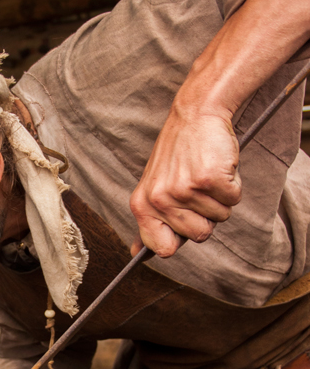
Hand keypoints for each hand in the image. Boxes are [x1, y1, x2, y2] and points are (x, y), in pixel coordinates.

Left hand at [129, 108, 240, 257]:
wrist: (196, 114)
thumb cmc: (178, 154)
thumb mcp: (153, 187)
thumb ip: (149, 220)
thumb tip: (136, 254)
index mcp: (142, 205)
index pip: (162, 249)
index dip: (179, 239)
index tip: (183, 222)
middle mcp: (160, 200)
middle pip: (199, 236)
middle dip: (206, 215)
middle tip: (196, 188)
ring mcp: (184, 190)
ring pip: (219, 217)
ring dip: (219, 197)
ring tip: (205, 173)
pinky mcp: (209, 179)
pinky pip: (232, 199)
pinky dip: (232, 184)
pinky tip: (217, 166)